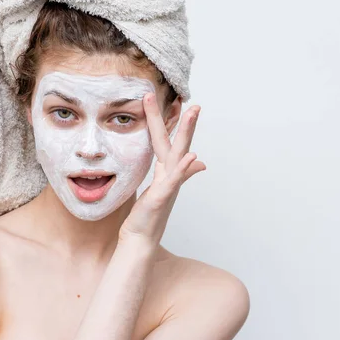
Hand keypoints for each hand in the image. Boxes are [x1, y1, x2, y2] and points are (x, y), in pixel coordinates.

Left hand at [118, 93, 205, 245]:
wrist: (140, 238)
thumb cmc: (146, 215)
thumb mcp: (160, 189)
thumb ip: (178, 173)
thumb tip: (199, 161)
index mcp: (165, 170)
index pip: (164, 140)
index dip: (163, 121)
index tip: (162, 100)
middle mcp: (170, 175)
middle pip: (177, 143)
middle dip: (185, 122)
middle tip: (195, 103)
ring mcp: (169, 184)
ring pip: (178, 154)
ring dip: (186, 133)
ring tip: (193, 114)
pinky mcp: (163, 197)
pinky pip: (175, 180)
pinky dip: (184, 168)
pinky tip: (193, 156)